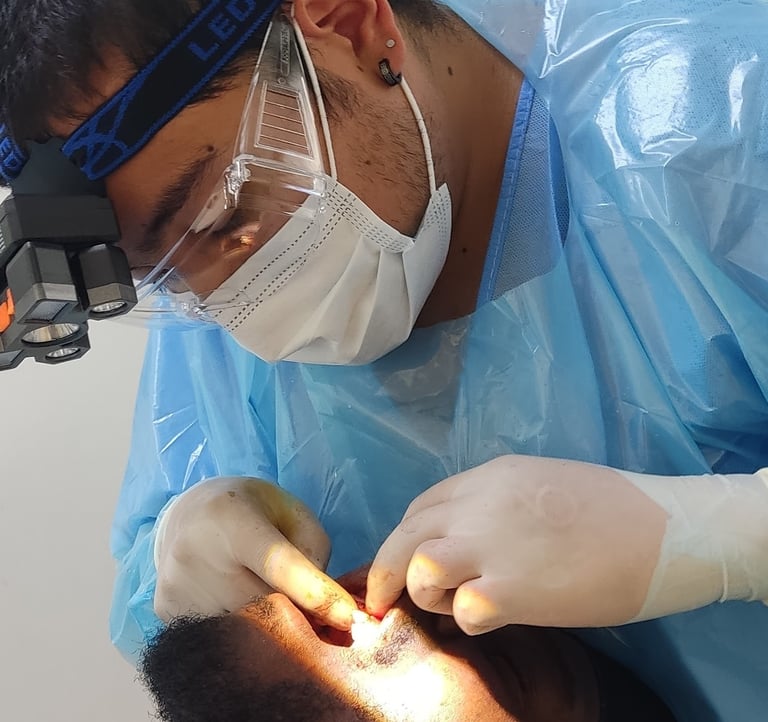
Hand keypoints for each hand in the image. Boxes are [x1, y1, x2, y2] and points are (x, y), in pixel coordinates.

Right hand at [154, 477, 356, 628]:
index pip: (277, 564)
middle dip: (299, 617)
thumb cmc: (253, 510)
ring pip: (242, 631)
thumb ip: (313, 552)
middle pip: (262, 606)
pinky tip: (245, 610)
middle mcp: (195, 552)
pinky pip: (220, 638)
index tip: (350, 618)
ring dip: (272, 629)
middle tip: (320, 617)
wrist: (188, 514)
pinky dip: (243, 634)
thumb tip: (324, 609)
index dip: (316, 594)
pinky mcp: (165, 610)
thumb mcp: (292, 513)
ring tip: (279, 608)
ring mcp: (176, 585)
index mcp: (232, 518)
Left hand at [367, 456, 767, 633]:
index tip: (407, 559)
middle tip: (381, 601)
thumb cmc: (610, 507)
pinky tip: (491, 619)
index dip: (407, 535)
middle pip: (404, 534)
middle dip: (384, 571)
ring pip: (418, 567)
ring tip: (449, 605)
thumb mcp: (539, 482)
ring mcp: (493, 545)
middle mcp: (479, 505)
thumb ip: (495, 502)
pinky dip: (467, 621)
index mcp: (488, 476)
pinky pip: (462, 611)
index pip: (421, 505)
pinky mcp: (514, 589)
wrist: (662, 530)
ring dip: (425, 592)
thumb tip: (464, 535)